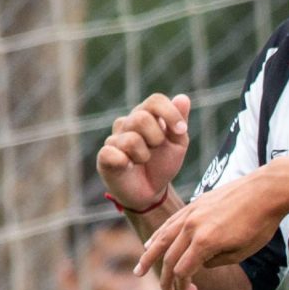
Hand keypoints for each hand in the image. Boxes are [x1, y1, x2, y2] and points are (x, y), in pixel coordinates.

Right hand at [97, 94, 194, 216]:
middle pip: (141, 118)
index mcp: (146, 115)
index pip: (155, 100)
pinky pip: (113, 153)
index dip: (169, 113)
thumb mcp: (178, 144)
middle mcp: (127, 123)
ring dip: (144, 155)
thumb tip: (183, 97)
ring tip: (141, 161)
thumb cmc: (162, 164)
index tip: (181, 130)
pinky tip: (128, 167)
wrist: (150, 191)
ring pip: (131, 139)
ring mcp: (114, 139)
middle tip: (155, 150)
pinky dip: (126, 163)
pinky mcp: (105, 156)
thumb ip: (180, 121)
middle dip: (156, 138)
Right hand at [138, 173, 287, 289]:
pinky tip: (151, 244)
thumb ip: (217, 262)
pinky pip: (170, 222)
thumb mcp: (242, 252)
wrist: (267, 190)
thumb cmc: (260, 224)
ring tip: (139, 270)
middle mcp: (193, 227)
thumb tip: (200, 264)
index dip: (184, 286)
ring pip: (163, 238)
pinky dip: (158, 235)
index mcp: (205, 242)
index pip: (183, 270)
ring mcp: (191, 214)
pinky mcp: (195, 205)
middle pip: (170, 258)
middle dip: (166, 279)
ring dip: (149, 256)